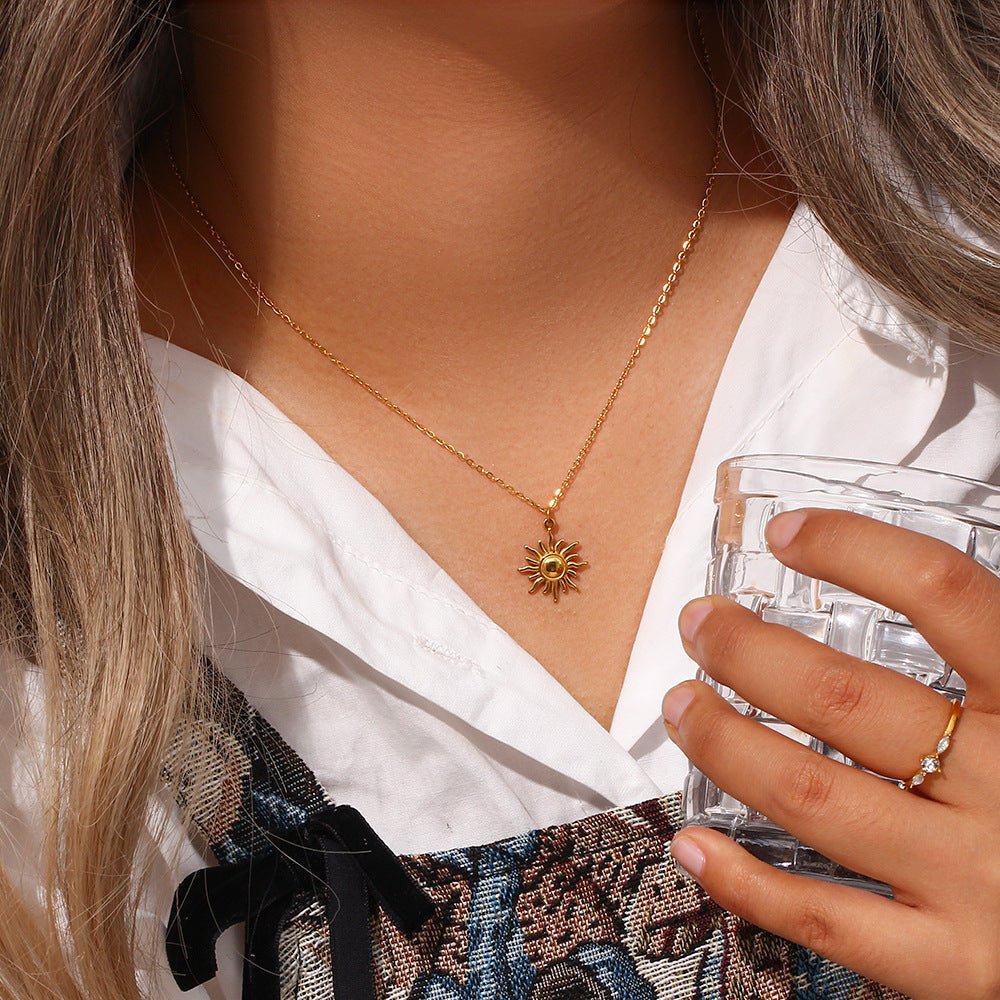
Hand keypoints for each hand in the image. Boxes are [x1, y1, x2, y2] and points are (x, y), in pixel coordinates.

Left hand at [663, 507, 999, 999]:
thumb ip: (989, 659)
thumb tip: (925, 595)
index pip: (942, 594)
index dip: (854, 549)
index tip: (788, 533)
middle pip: (844, 696)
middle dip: (748, 651)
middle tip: (701, 626)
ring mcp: (976, 879)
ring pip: (812, 795)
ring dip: (725, 744)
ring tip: (682, 707)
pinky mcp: (952, 963)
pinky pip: (825, 918)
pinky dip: (744, 880)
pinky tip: (693, 843)